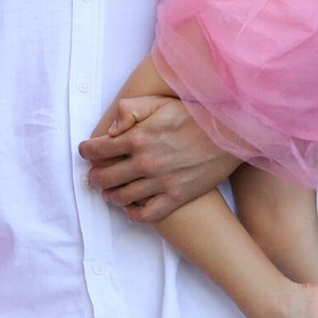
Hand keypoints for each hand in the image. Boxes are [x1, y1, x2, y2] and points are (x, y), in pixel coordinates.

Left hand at [81, 91, 238, 222]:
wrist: (229, 133)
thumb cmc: (194, 114)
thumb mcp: (159, 102)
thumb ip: (130, 110)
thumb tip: (110, 131)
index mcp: (137, 137)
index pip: (96, 151)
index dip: (87, 152)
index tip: (87, 151)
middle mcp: (145, 163)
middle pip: (104, 177)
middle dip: (95, 175)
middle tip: (96, 174)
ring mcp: (160, 183)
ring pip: (120, 197)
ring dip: (110, 194)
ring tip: (111, 190)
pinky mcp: (176, 197)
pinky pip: (145, 214)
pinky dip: (133, 213)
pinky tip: (131, 206)